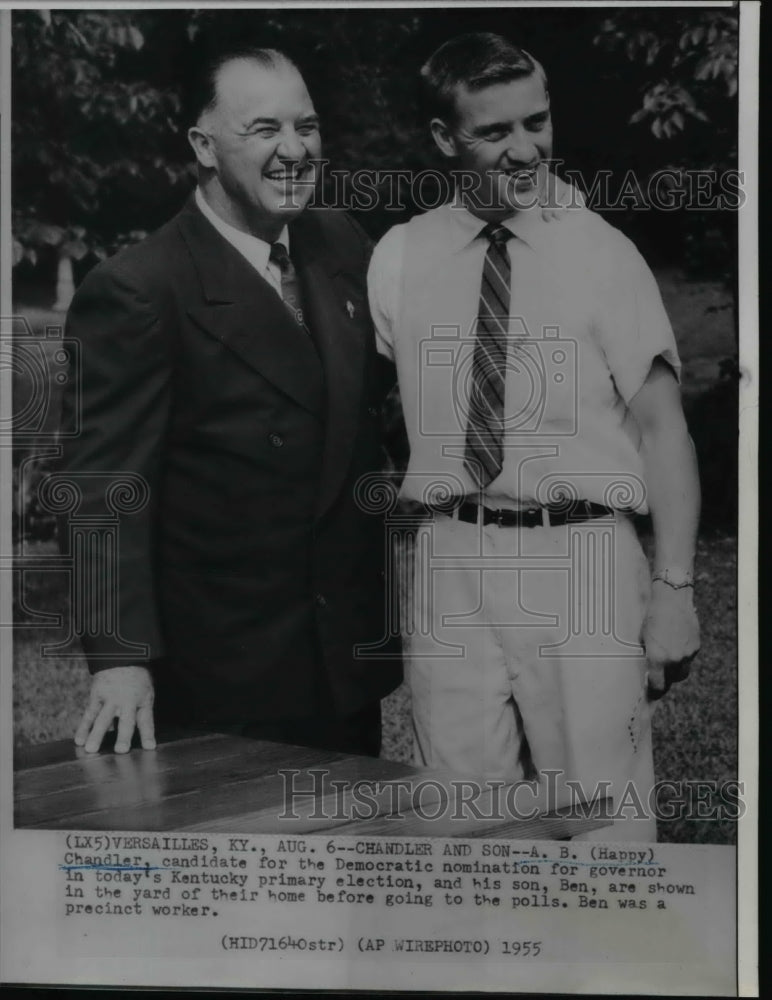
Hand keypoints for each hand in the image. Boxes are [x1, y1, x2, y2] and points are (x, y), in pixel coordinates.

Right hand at [74, 665, 155, 752]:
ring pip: (103, 718)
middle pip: (126, 720)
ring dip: (96, 735)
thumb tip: (139, 736)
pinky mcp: (97, 695)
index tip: (149, 747)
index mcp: (143, 700)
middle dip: (124, 736)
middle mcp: (127, 700)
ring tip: (90, 749)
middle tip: (121, 750)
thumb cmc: (136, 679)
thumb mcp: (146, 692)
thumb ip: (141, 713)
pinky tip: (79, 740)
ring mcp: (110, 698)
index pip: (146, 719)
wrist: (123, 656)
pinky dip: (83, 727)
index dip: (148, 734)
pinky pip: (89, 713)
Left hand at [642, 583, 699, 700]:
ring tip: (668, 659)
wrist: (672, 600)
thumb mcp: (643, 638)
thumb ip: (648, 655)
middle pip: (672, 681)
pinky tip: (676, 645)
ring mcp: (687, 654)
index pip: (658, 685)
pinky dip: (683, 656)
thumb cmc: (653, 617)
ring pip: (683, 671)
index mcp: (658, 659)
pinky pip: (689, 658)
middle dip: (666, 680)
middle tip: (660, 676)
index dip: (654, 691)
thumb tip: (648, 668)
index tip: (651, 692)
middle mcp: (674, 659)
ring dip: (676, 669)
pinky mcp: (696, 646)